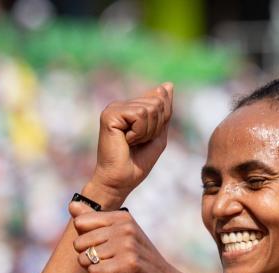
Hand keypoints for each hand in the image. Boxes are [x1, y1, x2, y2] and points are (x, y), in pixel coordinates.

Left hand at [70, 206, 189, 272]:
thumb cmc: (138, 259)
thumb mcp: (119, 234)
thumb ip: (94, 219)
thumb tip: (71, 204)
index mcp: (122, 217)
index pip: (80, 223)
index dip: (86, 240)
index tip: (105, 246)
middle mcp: (125, 228)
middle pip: (79, 243)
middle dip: (89, 257)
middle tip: (110, 261)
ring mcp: (127, 246)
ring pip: (85, 260)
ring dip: (96, 270)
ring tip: (115, 270)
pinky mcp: (128, 265)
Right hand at [86, 83, 173, 202]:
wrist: (121, 181)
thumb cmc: (137, 162)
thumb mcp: (158, 134)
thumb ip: (164, 111)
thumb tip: (168, 84)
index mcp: (131, 108)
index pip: (160, 99)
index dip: (162, 120)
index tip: (147, 138)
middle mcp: (121, 104)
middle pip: (157, 103)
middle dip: (155, 127)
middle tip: (139, 142)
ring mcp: (114, 108)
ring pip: (150, 109)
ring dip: (147, 131)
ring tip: (132, 142)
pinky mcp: (110, 114)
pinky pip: (140, 115)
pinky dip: (139, 132)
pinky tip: (126, 141)